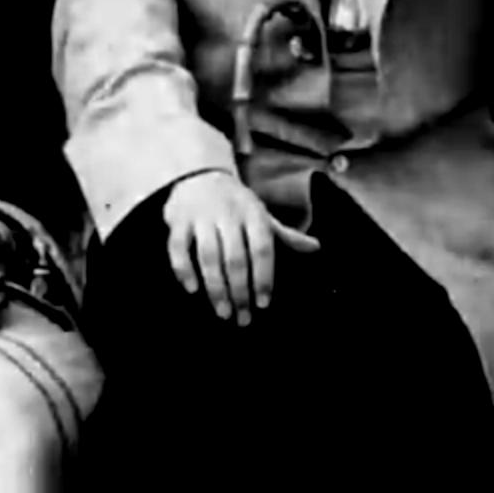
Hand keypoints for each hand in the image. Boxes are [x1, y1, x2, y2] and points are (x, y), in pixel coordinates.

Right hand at [163, 171, 318, 326]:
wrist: (199, 174)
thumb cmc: (236, 203)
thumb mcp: (261, 214)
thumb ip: (285, 235)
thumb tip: (315, 247)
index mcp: (253, 213)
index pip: (262, 249)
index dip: (264, 277)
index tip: (264, 303)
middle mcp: (228, 214)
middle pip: (235, 258)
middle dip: (240, 292)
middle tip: (242, 318)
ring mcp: (201, 216)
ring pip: (208, 256)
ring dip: (216, 287)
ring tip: (222, 312)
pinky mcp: (177, 220)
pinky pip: (177, 247)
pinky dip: (183, 270)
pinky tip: (192, 289)